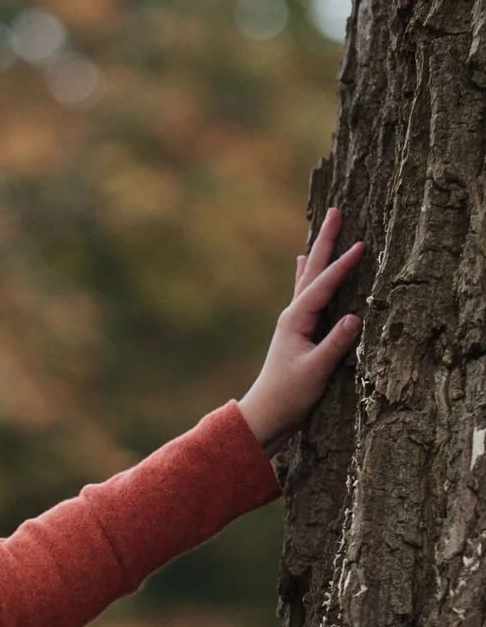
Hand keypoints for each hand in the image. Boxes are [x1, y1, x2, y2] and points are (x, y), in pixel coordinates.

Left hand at [238, 206, 364, 450]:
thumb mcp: (315, 371)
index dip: (343, 266)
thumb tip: (355, 317)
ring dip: (319, 253)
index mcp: (296, 321)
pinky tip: (302, 264)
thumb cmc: (289, 396)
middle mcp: (293, 315)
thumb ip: (335, 344)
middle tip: (336, 211)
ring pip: (310, 279)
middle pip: (313, 271)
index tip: (362, 245)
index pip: (324, 287)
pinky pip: (306, 294)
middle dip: (326, 242)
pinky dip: (308, 276)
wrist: (266, 415)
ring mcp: (295, 322)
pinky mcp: (298, 331)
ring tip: (324, 229)